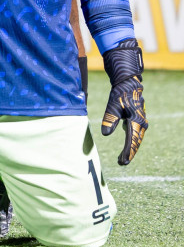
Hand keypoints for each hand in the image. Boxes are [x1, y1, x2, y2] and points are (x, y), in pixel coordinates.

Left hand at [101, 39, 145, 165]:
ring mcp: (140, 121)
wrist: (128, 83)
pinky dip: (131, 140)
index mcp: (136, 121)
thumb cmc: (120, 94)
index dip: (128, 152)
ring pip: (136, 138)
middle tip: (122, 163)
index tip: (123, 161)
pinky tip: (127, 146)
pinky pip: (135, 133)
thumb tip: (105, 134)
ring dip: (131, 148)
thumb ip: (109, 119)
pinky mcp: (137, 119)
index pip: (132, 141)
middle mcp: (141, 123)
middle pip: (136, 142)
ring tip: (123, 158)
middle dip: (129, 153)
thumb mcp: (112, 106)